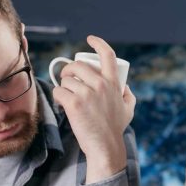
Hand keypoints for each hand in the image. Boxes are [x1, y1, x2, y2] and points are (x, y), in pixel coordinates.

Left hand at [52, 35, 135, 182]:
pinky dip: (58, 97)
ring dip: (63, 87)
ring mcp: (86, 94)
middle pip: (77, 65)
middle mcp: (100, 85)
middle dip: (68, 70)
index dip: (98, 43)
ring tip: (66, 97)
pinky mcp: (74, 104)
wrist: (105, 146)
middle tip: (67, 78)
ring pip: (66, 80)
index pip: (107, 55)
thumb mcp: (128, 109)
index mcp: (113, 83)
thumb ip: (128, 96)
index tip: (90, 39)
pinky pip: (58, 91)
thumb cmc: (115, 129)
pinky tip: (62, 104)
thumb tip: (125, 86)